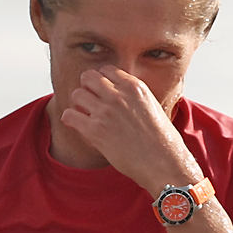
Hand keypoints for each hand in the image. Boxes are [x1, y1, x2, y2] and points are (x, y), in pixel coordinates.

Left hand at [59, 66, 201, 191]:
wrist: (163, 162)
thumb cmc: (162, 140)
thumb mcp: (152, 106)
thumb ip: (135, 97)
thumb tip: (121, 95)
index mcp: (134, 87)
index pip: (107, 70)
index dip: (102, 81)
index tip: (102, 92)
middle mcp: (119, 95)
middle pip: (88, 77)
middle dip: (87, 88)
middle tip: (91, 102)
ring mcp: (106, 111)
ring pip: (77, 94)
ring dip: (78, 104)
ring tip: (86, 115)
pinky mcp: (95, 130)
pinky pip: (69, 115)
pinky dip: (70, 120)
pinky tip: (78, 126)